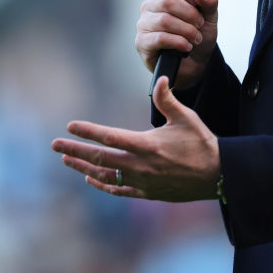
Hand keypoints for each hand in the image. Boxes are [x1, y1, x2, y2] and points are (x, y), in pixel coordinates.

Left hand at [50, 76, 219, 201]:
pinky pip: (118, 190)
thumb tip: (160, 79)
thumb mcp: (186, 118)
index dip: (88, 131)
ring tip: (66, 159)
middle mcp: (140, 166)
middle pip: (100, 158)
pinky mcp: (147, 193)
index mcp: (147, 145)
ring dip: (83, 167)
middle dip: (75, 150)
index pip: (110, 137)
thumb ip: (168, 100)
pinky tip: (90, 178)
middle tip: (55, 144)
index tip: (70, 125)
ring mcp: (142, 182)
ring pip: (105, 175)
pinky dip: (101, 184)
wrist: (217, 175)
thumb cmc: (201, 143)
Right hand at [135, 0, 218, 90]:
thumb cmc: (199, 36)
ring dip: (186, 31)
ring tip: (195, 39)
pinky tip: (186, 47)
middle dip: (190, 14)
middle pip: (167, 0)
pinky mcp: (142, 43)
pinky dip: (178, 42)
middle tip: (199, 25)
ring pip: (165, 20)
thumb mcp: (210, 17)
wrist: (196, 64)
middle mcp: (150, 7)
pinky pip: (160, 38)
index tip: (196, 3)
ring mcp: (143, 24)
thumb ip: (209, 1)